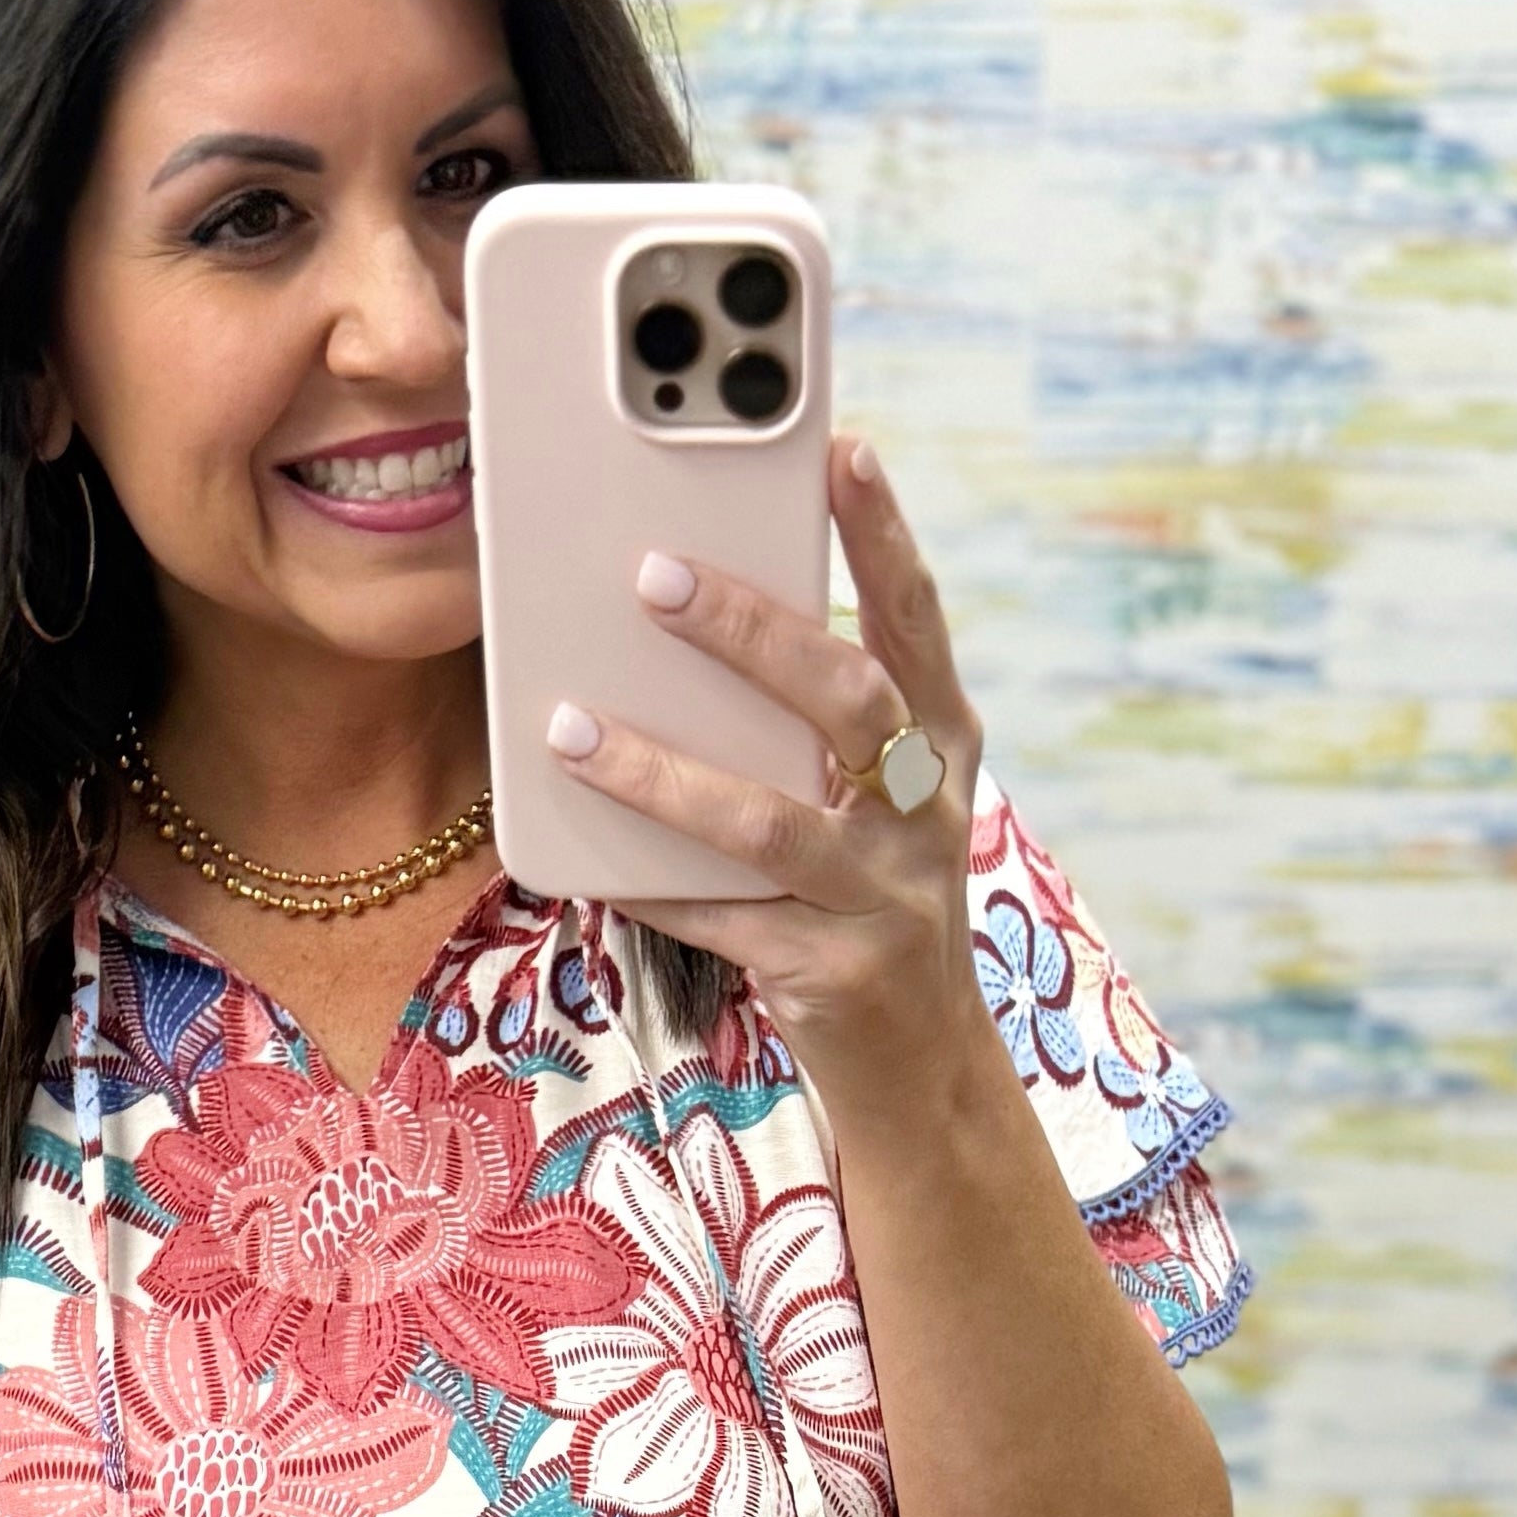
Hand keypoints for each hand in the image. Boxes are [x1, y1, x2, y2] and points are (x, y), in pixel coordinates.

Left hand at [544, 435, 992, 1117]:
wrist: (922, 1067)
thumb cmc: (871, 899)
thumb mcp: (873, 802)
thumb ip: (816, 726)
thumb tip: (690, 621)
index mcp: (944, 746)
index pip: (916, 620)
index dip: (882, 535)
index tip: (840, 448)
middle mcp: (927, 815)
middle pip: (845, 701)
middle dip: (751, 632)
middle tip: (655, 574)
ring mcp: (885, 898)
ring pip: (767, 821)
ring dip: (662, 772)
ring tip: (572, 729)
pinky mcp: (831, 974)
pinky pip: (719, 917)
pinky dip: (645, 884)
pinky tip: (581, 860)